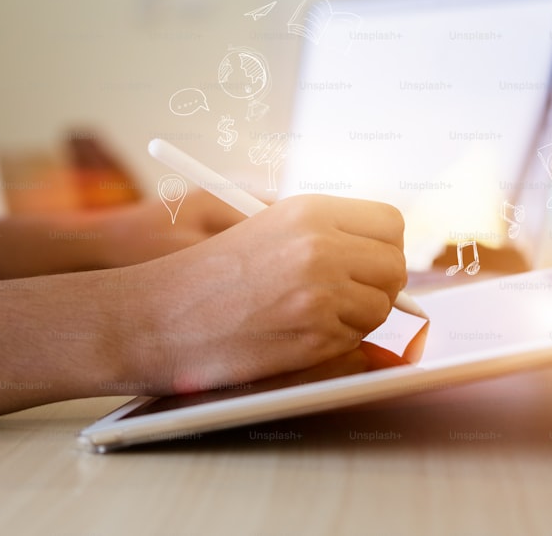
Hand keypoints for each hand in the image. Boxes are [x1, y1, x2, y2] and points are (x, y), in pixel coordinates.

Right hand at [111, 194, 407, 393]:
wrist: (155, 317)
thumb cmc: (201, 273)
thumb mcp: (260, 224)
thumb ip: (321, 229)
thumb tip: (379, 247)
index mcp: (308, 211)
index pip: (390, 223)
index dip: (382, 245)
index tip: (366, 259)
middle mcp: (321, 247)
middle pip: (395, 266)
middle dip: (377, 284)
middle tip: (344, 293)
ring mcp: (321, 294)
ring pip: (381, 308)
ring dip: (357, 315)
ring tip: (308, 313)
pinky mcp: (314, 337)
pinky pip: (356, 339)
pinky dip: (336, 341)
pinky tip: (294, 333)